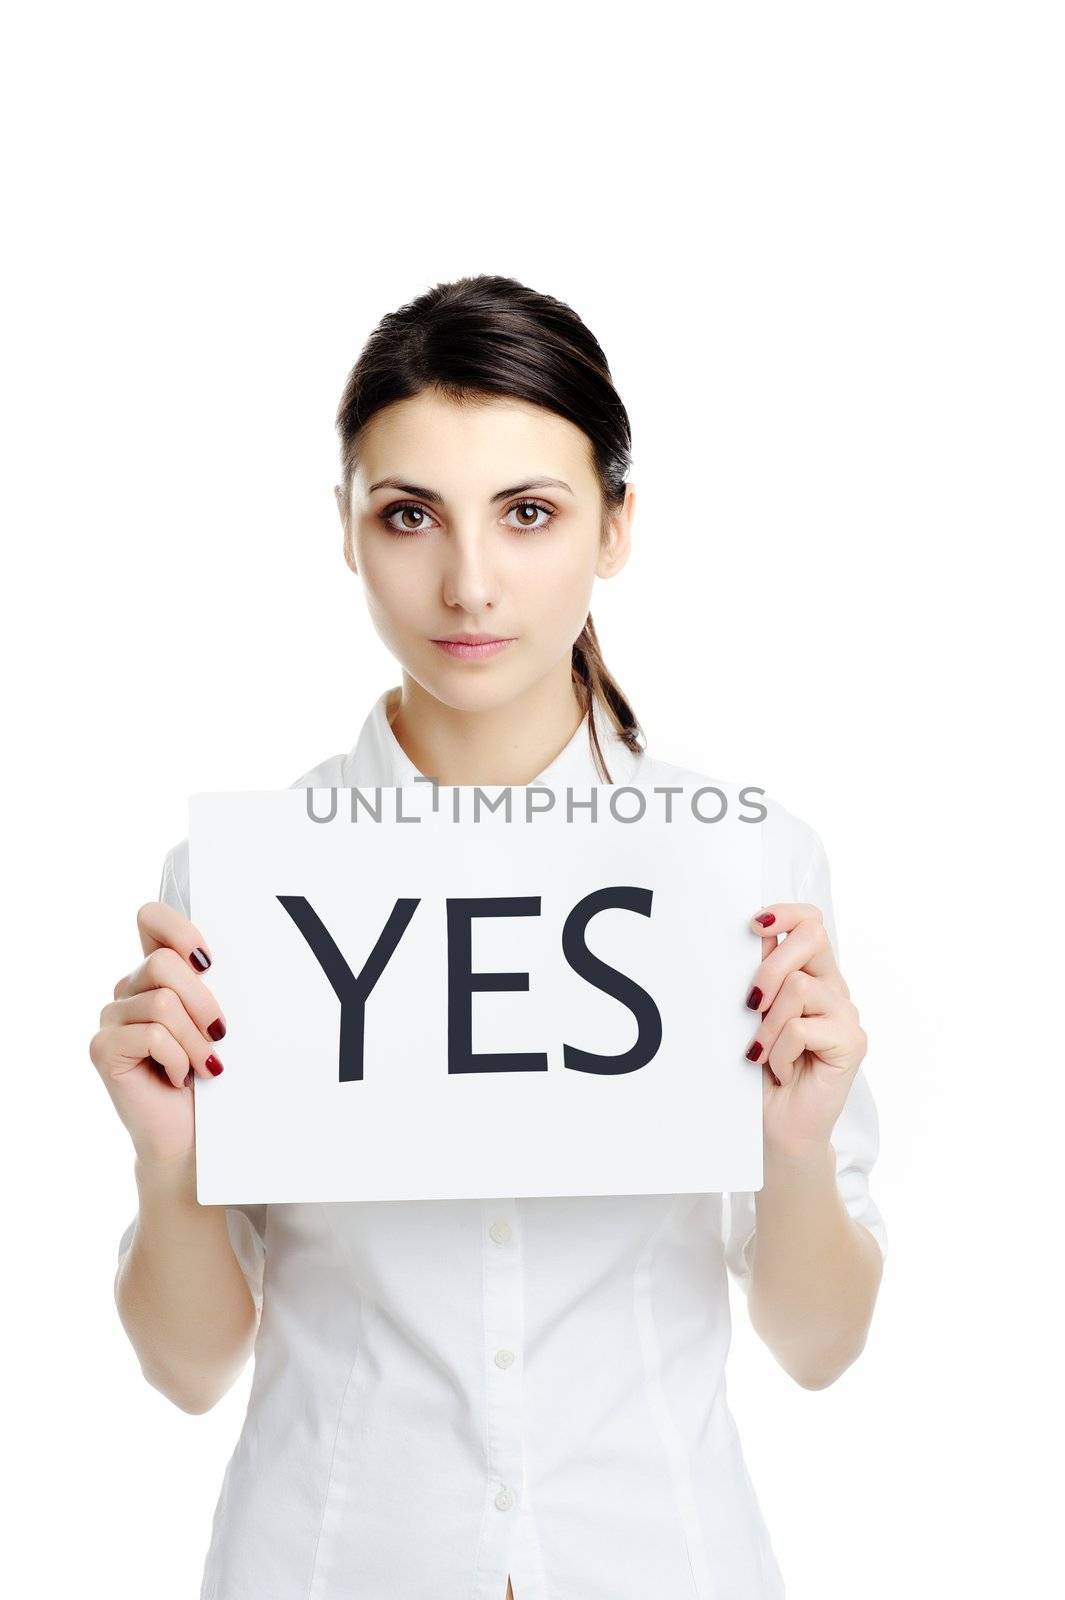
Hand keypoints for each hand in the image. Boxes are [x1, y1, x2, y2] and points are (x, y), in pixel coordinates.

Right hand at [90, 901, 226, 1166]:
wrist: (192, 1136)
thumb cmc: (209, 1075)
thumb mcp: (216, 1020)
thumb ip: (209, 984)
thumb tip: (216, 960)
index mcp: (155, 974)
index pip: (151, 917)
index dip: (180, 929)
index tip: (209, 962)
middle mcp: (127, 990)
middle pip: (164, 964)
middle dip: (203, 1002)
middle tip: (219, 1036)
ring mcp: (111, 1019)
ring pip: (161, 1002)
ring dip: (194, 1039)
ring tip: (203, 1065)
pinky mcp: (103, 1048)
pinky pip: (150, 1035)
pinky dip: (177, 1059)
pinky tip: (178, 1077)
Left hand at [743, 903, 866, 1165]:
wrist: (776, 1127)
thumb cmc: (760, 1070)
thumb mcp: (752, 1014)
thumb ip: (759, 973)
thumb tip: (754, 932)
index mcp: (811, 974)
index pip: (810, 921)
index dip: (785, 913)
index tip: (754, 926)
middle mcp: (834, 989)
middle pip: (812, 937)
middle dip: (769, 966)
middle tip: (750, 1005)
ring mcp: (846, 1014)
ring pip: (800, 987)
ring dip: (768, 1024)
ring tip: (763, 1052)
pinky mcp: (852, 1042)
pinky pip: (803, 1027)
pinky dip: (780, 1051)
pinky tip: (781, 1071)